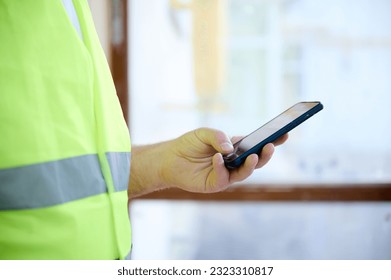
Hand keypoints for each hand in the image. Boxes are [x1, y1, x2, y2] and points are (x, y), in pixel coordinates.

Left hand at [161, 128, 287, 192]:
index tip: (285, 133)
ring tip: (253, 156)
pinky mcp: (216, 184)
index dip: (271, 140)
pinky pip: (224, 177)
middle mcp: (234, 162)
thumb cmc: (188, 145)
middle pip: (256, 161)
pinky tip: (218, 157)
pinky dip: (222, 166)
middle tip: (271, 146)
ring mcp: (226, 174)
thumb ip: (218, 137)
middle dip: (266, 154)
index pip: (255, 145)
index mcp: (235, 149)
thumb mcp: (204, 133)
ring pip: (245, 172)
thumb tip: (230, 149)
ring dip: (251, 164)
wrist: (169, 158)